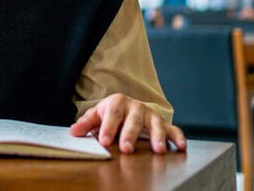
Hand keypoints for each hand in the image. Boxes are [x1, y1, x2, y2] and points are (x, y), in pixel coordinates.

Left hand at [70, 93, 186, 153]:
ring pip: (155, 125)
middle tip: (126, 148)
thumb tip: (73, 132)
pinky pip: (173, 129)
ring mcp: (151, 115)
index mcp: (117, 103)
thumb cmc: (111, 113)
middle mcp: (136, 107)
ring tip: (157, 150)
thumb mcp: (97, 115)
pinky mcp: (163, 123)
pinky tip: (180, 147)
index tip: (103, 140)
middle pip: (133, 120)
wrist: (128, 107)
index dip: (107, 127)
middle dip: (129, 135)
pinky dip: (178, 137)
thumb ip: (86, 123)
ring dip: (157, 137)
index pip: (112, 114)